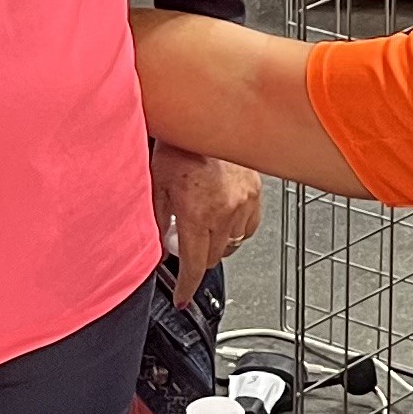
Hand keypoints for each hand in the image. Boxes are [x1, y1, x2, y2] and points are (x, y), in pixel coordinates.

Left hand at [150, 143, 261, 285]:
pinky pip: (249, 226)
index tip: (182, 298)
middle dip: (197, 258)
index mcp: (197, 213)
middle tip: (182, 242)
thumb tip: (158, 249)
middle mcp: (225, 211)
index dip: (186, 288)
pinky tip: (221, 215)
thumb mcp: (156, 184)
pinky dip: (235, 228)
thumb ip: (157, 222)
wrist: (206, 115)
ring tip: (201, 225)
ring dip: (216, 242)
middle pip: (214, 258)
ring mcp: (244, 202)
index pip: (195, 266)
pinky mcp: (256, 191)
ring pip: (233, 243)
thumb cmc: (178, 143)